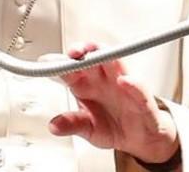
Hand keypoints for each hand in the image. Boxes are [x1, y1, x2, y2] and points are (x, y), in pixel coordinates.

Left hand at [48, 42, 178, 163]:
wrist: (138, 138)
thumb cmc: (112, 126)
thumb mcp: (87, 129)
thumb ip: (72, 124)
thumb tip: (53, 126)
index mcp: (86, 85)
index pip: (70, 69)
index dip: (59, 63)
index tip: (46, 62)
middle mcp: (103, 79)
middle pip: (91, 57)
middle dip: (81, 50)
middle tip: (72, 52)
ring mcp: (123, 85)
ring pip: (115, 62)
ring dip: (105, 55)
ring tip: (94, 54)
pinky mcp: (142, 99)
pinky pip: (138, 88)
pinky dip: (132, 83)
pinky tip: (123, 81)